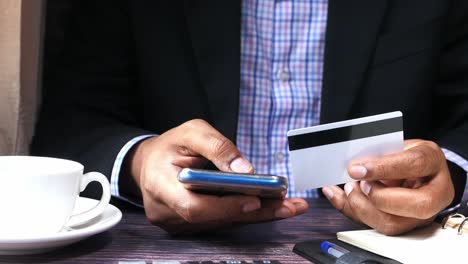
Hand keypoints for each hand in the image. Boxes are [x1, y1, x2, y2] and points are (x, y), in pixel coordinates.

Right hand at [129, 119, 307, 233]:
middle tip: (288, 206)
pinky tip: (271, 206)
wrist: (149, 164)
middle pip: (214, 219)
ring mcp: (177, 222)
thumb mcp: (192, 132)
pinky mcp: (190, 225)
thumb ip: (217, 147)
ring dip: (257, 215)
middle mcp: (167, 211)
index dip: (225, 207)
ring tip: (289, 205)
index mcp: (160, 185)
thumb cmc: (170, 145)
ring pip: (222, 223)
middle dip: (254, 213)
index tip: (254, 200)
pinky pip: (221, 221)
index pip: (193, 206)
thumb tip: (246, 169)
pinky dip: (246, 213)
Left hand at [322, 140, 454, 234]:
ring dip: (362, 207)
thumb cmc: (403, 155)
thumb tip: (354, 166)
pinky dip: (352, 211)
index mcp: (432, 161)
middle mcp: (435, 192)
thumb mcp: (395, 144)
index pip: (415, 165)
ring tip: (349, 189)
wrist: (413, 169)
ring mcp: (422, 214)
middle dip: (378, 196)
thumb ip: (379, 154)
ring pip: (393, 223)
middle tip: (357, 183)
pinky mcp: (403, 226)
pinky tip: (339, 197)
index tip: (356, 169)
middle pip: (416, 205)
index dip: (384, 168)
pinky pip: (376, 226)